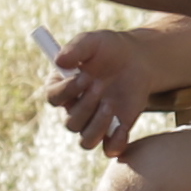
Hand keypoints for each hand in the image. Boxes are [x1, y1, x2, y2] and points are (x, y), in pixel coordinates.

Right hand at [42, 29, 152, 152]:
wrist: (137, 60)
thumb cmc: (109, 49)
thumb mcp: (94, 41)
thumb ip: (76, 48)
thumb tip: (59, 60)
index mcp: (62, 87)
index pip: (53, 97)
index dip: (66, 91)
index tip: (83, 77)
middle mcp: (74, 109)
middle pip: (71, 122)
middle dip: (85, 106)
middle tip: (100, 85)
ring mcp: (93, 123)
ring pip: (86, 141)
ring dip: (97, 126)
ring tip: (110, 104)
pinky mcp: (113, 131)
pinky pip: (109, 149)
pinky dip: (115, 143)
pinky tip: (122, 127)